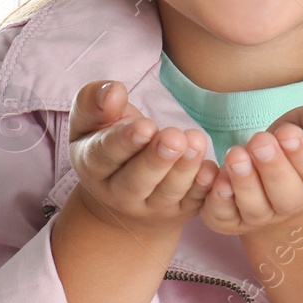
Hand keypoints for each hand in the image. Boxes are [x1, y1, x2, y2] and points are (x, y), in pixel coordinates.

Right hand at [66, 79, 220, 236]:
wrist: (121, 191)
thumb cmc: (107, 142)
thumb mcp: (89, 121)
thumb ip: (94, 102)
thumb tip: (113, 90)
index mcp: (92, 166)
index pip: (104, 155)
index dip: (124, 141)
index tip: (146, 126)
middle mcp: (118, 193)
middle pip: (136, 181)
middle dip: (156, 160)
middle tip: (174, 139)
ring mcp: (150, 206)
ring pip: (167, 192)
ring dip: (184, 169)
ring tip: (196, 142)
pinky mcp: (179, 211)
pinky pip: (194, 203)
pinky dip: (204, 188)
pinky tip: (213, 170)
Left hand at [200, 95, 302, 236]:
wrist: (280, 185)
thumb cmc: (298, 147)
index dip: (301, 152)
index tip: (287, 134)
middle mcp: (292, 203)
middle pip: (286, 194)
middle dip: (272, 168)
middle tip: (259, 142)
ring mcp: (262, 215)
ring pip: (255, 208)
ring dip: (244, 183)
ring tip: (236, 156)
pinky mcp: (231, 220)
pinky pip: (223, 217)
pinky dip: (217, 201)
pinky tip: (214, 176)